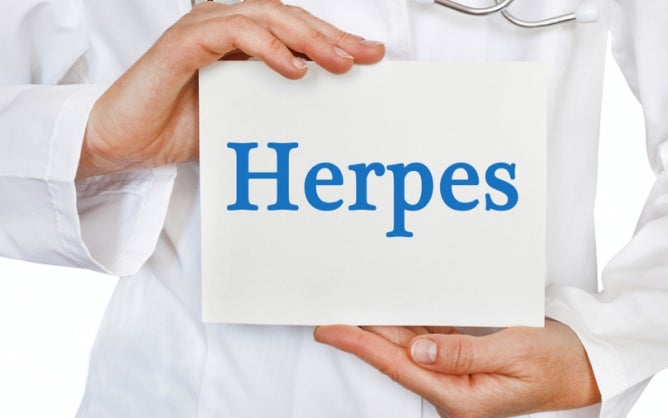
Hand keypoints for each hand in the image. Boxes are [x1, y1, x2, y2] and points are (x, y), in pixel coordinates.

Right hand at [77, 0, 384, 177]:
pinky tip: (294, 68)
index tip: (372, 58)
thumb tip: (324, 117)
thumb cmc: (177, 126)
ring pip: (266, 18)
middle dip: (332, 36)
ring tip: (339, 62)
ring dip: (307, 39)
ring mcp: (203, 30)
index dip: (335, 41)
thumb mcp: (243, 118)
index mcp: (240, 41)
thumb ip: (276, 107)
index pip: (296, 32)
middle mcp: (224, 26)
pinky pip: (232, 35)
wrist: (123, 140)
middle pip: (289, 19)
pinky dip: (267, 48)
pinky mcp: (183, 43)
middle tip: (368, 56)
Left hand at [314, 320, 599, 417]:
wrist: (585, 366)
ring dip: (382, 328)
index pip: (401, 366)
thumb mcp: (516, 352)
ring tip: (353, 306)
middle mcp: (453, 390)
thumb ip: (464, 354)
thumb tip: (420, 349)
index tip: (331, 329)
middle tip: (330, 311)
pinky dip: (408, 324)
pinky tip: (393, 309)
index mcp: (462, 397)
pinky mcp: (464, 362)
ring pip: (410, 347)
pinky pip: (429, 340)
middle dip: (362, 334)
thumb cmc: (558, 362)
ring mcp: (457, 377)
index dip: (362, 346)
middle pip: (398, 356)